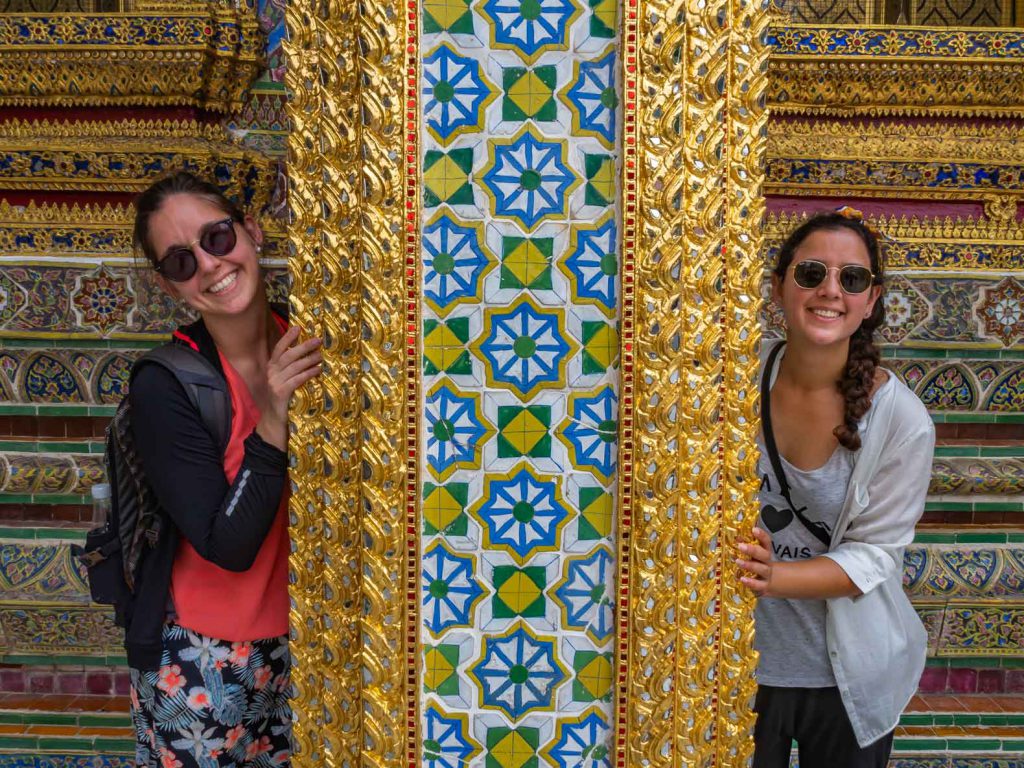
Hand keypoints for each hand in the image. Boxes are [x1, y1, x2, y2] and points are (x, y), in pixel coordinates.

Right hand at [258, 325, 321, 448]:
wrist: (275, 419)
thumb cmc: (284, 397)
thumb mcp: (285, 379)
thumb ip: (292, 367)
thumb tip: (310, 353)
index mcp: (272, 367)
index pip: (279, 349)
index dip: (288, 338)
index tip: (298, 327)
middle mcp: (272, 373)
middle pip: (289, 355)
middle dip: (304, 346)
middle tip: (318, 340)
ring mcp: (275, 382)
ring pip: (294, 366)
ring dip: (309, 359)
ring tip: (321, 355)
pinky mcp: (281, 393)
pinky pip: (297, 379)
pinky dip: (308, 373)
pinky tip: (318, 370)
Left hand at [737, 527, 774, 596]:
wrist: (773, 582)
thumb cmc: (759, 565)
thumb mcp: (754, 556)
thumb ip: (746, 546)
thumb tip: (736, 536)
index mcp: (765, 552)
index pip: (766, 542)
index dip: (761, 535)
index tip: (754, 529)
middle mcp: (767, 563)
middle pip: (764, 555)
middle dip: (753, 550)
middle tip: (741, 546)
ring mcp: (767, 575)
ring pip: (762, 569)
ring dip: (750, 565)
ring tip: (738, 561)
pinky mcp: (764, 587)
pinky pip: (759, 585)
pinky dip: (751, 583)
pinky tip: (742, 579)